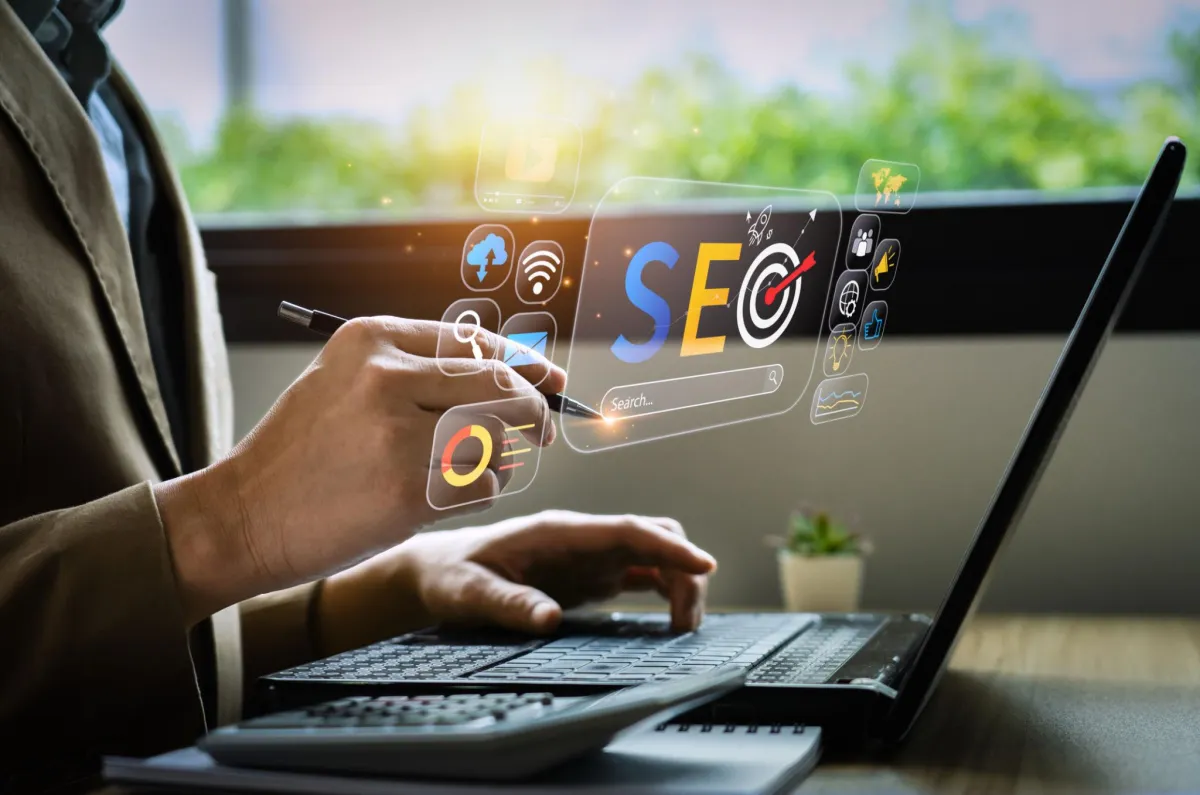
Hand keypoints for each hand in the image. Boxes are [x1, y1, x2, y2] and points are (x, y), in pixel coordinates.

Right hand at [155, 316, 563, 624]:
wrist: (242, 516)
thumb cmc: (303, 451)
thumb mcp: (344, 381)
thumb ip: (417, 368)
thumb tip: (512, 371)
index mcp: (372, 340)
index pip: (475, 343)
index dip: (524, 365)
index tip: (551, 383)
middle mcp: (386, 378)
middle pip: (501, 386)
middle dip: (534, 410)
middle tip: (543, 430)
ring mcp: (398, 436)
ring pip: (497, 439)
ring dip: (497, 459)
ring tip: (462, 469)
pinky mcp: (407, 492)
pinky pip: (482, 486)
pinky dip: (479, 494)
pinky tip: (442, 496)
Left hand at [316, 511, 716, 654]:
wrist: (437, 570)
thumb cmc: (450, 575)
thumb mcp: (468, 593)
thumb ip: (506, 603)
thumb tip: (548, 619)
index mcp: (560, 532)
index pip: (628, 530)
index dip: (670, 546)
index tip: (703, 565)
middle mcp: (583, 539)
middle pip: (653, 537)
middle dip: (683, 570)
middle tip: (687, 623)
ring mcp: (590, 555)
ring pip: (654, 555)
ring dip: (679, 583)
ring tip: (683, 629)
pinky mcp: (591, 575)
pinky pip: (642, 574)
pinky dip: (665, 592)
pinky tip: (670, 621)